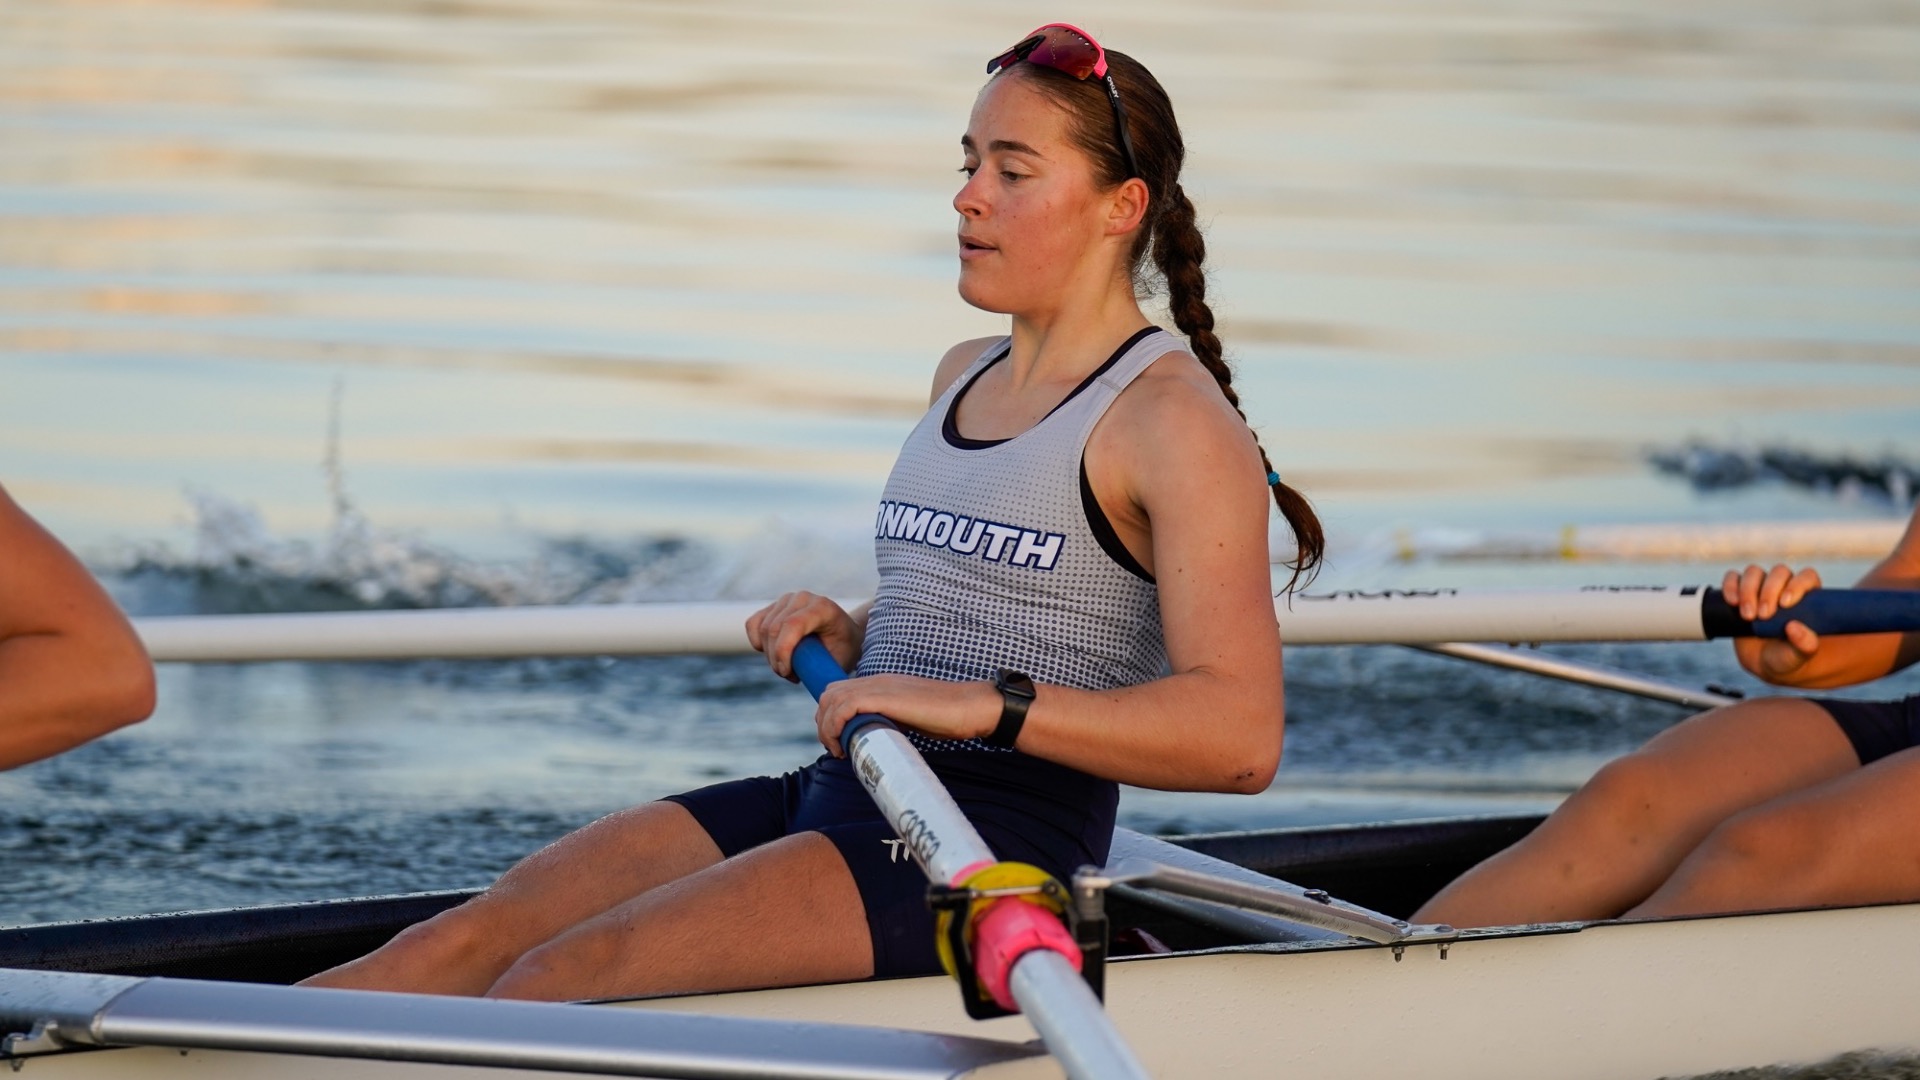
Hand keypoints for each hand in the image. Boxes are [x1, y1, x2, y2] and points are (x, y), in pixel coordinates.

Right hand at [745, 592, 859, 680]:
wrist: (844, 634)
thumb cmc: (844, 649)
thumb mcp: (839, 660)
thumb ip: (821, 669)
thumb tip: (807, 682)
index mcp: (822, 607)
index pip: (793, 624)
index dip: (783, 650)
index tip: (786, 672)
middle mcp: (802, 598)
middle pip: (773, 629)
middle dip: (775, 659)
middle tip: (789, 676)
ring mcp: (786, 600)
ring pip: (762, 630)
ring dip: (769, 656)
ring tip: (787, 668)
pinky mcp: (773, 606)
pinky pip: (753, 624)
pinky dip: (758, 643)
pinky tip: (772, 654)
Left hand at [814, 674, 999, 757]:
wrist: (970, 706)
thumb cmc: (946, 717)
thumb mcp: (910, 717)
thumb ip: (891, 721)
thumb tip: (876, 741)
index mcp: (881, 684)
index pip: (839, 691)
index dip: (830, 716)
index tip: (839, 742)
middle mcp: (876, 681)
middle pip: (829, 693)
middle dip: (824, 723)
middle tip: (836, 749)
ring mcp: (879, 686)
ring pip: (832, 699)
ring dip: (827, 728)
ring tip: (839, 751)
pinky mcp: (884, 697)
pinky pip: (845, 706)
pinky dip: (835, 726)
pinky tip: (843, 746)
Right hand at [1724, 563, 1822, 682]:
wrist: (1765, 663)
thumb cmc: (1789, 657)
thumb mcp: (1800, 655)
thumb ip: (1805, 645)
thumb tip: (1794, 626)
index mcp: (1808, 596)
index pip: (1806, 577)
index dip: (1796, 585)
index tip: (1785, 604)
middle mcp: (1785, 586)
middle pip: (1778, 572)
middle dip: (1768, 592)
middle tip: (1763, 616)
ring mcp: (1761, 587)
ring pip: (1754, 572)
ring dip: (1748, 590)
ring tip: (1747, 616)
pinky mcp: (1740, 592)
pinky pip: (1732, 577)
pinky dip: (1730, 585)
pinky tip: (1731, 601)